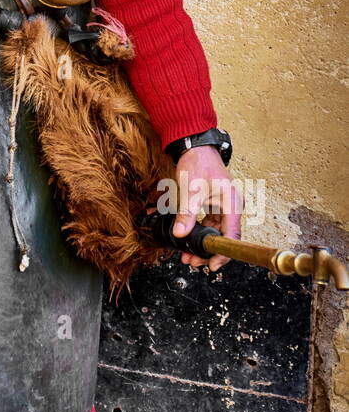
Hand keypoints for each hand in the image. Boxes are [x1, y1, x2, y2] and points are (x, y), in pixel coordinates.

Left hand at [171, 146, 243, 271]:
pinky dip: (198, 231)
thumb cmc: (198, 162)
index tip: (211, 266)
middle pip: (223, 237)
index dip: (222, 254)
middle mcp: (232, 207)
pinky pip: (209, 224)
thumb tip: (180, 234)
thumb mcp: (191, 190)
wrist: (195, 146)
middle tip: (191, 260)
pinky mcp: (215, 205)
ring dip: (201, 243)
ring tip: (186, 253)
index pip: (232, 236)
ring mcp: (224, 206)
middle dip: (207, 251)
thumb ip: (186, 213)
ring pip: (214, 232)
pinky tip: (186, 237)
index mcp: (232, 204)